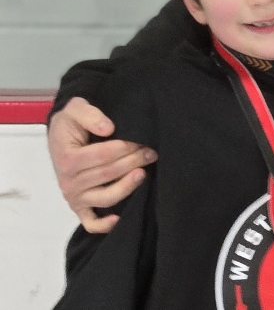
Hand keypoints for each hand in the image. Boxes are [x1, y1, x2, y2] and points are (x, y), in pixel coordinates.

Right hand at [47, 97, 157, 233]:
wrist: (62, 134)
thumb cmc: (72, 122)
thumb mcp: (76, 108)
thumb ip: (90, 114)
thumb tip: (108, 128)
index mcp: (68, 158)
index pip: (104, 155)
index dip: (126, 148)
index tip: (142, 141)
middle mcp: (69, 181)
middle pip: (109, 174)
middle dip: (134, 161)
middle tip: (151, 152)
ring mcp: (74, 196)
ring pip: (106, 198)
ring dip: (127, 187)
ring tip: (144, 173)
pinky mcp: (79, 207)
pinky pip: (91, 222)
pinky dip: (104, 225)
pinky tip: (120, 217)